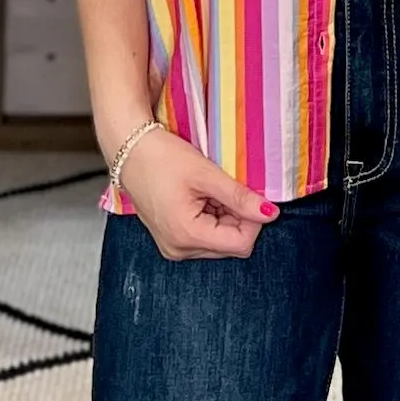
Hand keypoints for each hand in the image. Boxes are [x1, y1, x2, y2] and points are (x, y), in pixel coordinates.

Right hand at [114, 127, 279, 259]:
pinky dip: (211, 217)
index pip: (241, 244)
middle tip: (227, 187)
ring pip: (219, 241)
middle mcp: (179, 250)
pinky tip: (201, 195)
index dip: (253, 220)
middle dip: (238, 217)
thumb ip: (239, 196)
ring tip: (210, 189)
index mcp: (187, 236)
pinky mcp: (170, 239)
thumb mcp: (205, 174)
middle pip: (230, 245)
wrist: (129, 150)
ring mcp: (173, 247)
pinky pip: (203, 236)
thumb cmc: (162, 158)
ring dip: (224, 216)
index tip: (250, 193)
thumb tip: (270, 213)